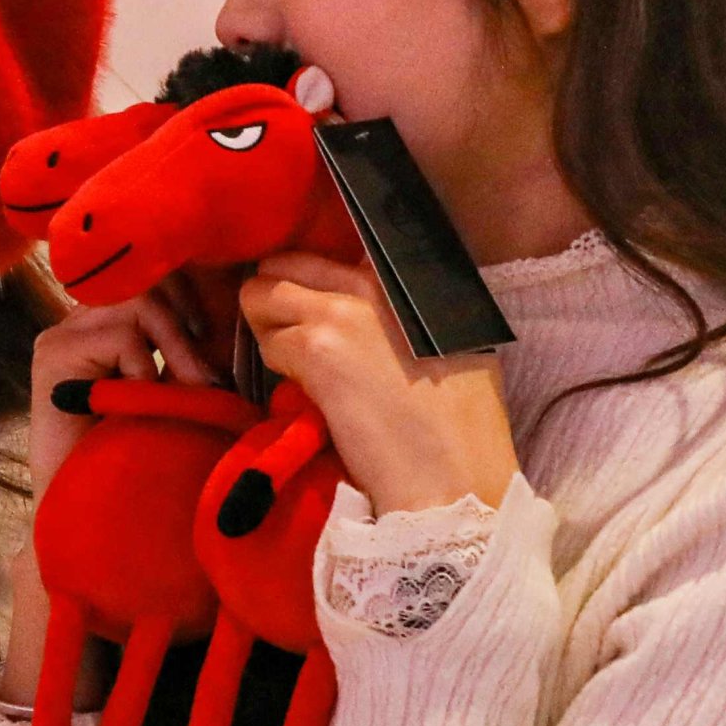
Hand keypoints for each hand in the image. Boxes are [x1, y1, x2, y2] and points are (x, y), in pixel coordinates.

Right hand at [0, 284, 229, 710]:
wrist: (97, 520)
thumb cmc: (150, 463)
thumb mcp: (188, 400)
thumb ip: (203, 359)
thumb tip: (257, 319)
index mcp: (118, 322)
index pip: (167, 278)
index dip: (204, 303)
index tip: (225, 351)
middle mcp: (89, 319)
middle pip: (157, 282)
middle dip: (194, 327)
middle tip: (209, 380)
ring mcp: (66, 333)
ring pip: (142, 302)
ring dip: (175, 349)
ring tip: (184, 393)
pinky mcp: (52, 353)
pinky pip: (119, 335)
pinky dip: (143, 368)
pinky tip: (143, 404)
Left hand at [240, 252, 518, 517]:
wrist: (452, 479)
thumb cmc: (465, 428)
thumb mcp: (460, 345)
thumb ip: (413, 316)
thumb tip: (381, 318)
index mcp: (412, 278)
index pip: (341, 246)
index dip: (317, 280)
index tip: (316, 308)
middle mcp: (374, 280)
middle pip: (289, 261)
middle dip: (279, 299)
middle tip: (295, 339)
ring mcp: (340, 310)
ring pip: (260, 294)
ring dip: (270, 331)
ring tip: (302, 369)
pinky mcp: (315, 348)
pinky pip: (267, 342)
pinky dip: (277, 368)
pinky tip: (308, 395)